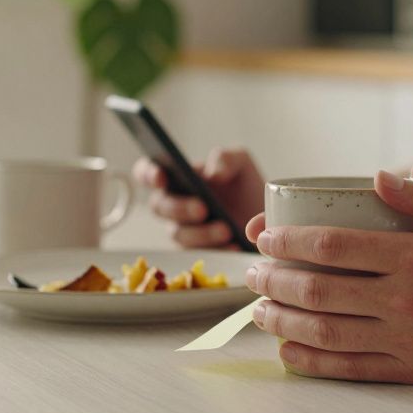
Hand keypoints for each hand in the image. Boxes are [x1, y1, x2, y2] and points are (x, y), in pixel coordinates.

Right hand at [134, 147, 264, 248]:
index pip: (147, 173)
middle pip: (159, 206)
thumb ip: (226, 159)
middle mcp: (173, 203)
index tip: (161, 177)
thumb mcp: (241, 163)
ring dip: (201, 233)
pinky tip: (233, 245)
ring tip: (225, 230)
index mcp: (176, 177)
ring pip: (178, 233)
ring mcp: (182, 229)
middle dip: (179, 208)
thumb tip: (212, 173)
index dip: (147, 174)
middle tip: (202, 208)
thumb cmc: (244, 186)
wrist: (265, 216)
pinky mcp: (197, 251)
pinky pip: (198, 254)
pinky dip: (217, 249)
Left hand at [244, 166, 412, 385]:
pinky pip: (350, 368)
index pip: (334, 245)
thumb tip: (383, 175)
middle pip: (318, 289)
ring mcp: (407, 341)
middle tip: (251, 273)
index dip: (288, 241)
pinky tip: (290, 349)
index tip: (263, 237)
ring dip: (282, 319)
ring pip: (325, 331)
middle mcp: (406, 301)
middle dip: (273, 280)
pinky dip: (311, 360)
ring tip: (259, 309)